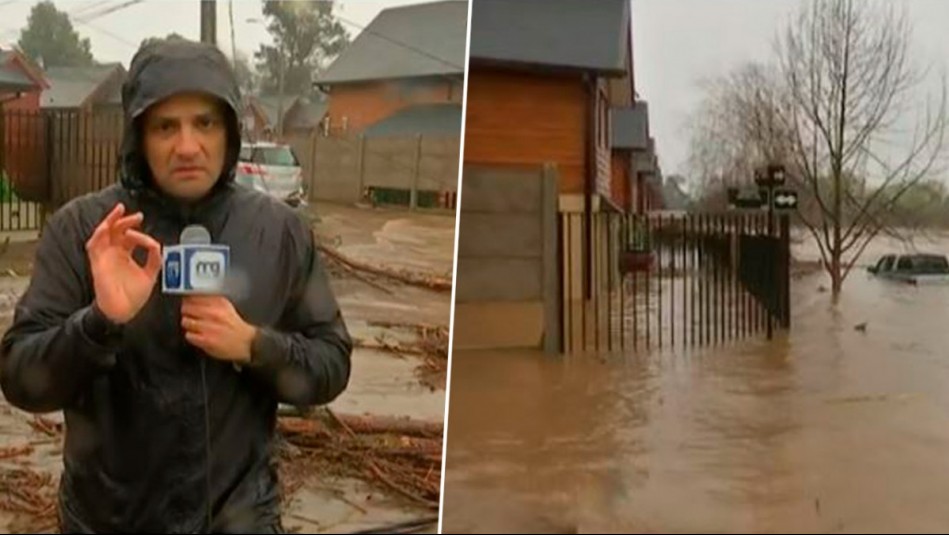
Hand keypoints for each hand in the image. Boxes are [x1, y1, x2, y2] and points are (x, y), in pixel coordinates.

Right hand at [86, 202, 161, 323]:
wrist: (123, 311)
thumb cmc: (134, 296)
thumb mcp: (150, 274)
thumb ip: (154, 259)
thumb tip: (156, 244)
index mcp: (125, 255)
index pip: (128, 235)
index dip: (137, 230)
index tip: (148, 235)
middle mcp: (114, 253)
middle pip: (116, 230)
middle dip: (125, 220)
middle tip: (138, 216)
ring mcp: (105, 257)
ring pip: (102, 233)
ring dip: (109, 221)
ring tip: (118, 211)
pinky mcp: (97, 263)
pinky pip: (93, 246)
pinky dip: (98, 235)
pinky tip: (105, 228)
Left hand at [181, 296, 256, 362]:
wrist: (246, 343)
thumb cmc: (234, 326)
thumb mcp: (226, 307)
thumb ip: (211, 300)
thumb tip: (193, 296)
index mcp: (218, 303)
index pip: (193, 296)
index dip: (188, 300)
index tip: (188, 302)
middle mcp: (213, 313)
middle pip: (186, 308)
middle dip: (187, 312)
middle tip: (191, 315)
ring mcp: (208, 327)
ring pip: (185, 321)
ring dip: (188, 324)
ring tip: (195, 327)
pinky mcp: (206, 340)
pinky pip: (188, 335)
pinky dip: (191, 336)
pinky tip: (198, 336)